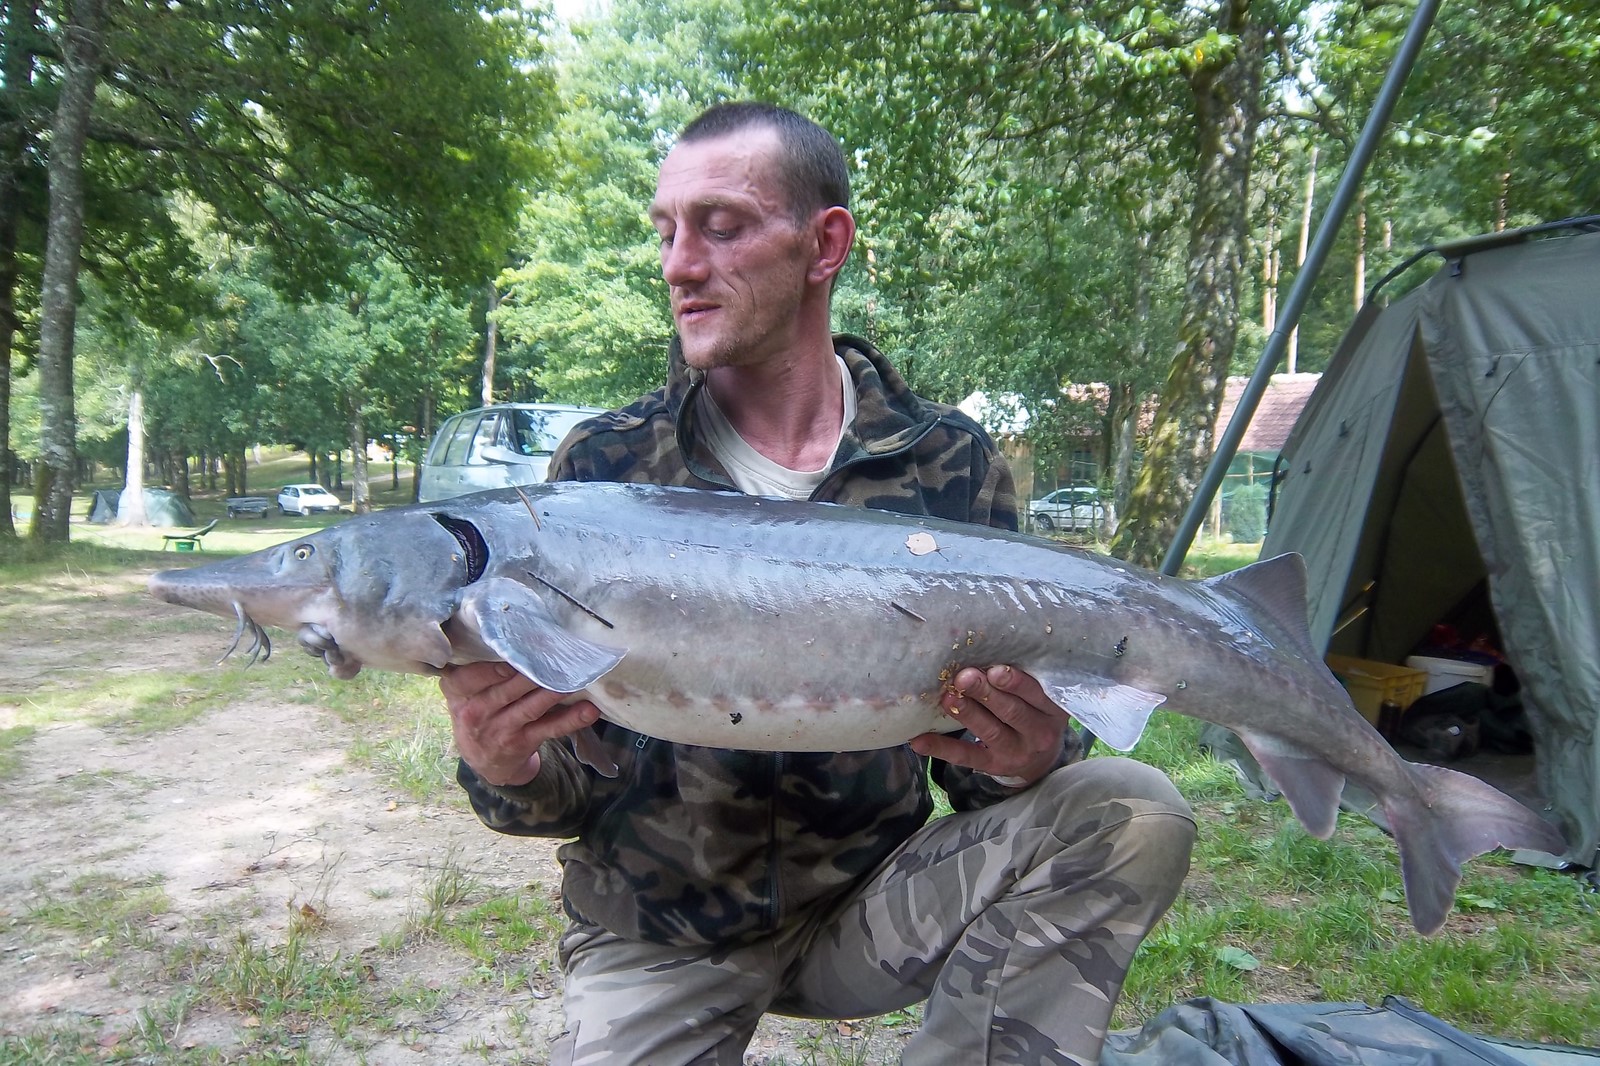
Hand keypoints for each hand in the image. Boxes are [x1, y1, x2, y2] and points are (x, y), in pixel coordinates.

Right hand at [440, 661, 599, 787]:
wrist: (483, 759)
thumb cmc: (477, 710)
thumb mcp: (464, 692)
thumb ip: (477, 667)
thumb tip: (511, 632)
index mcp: (459, 693)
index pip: (470, 677)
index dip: (493, 667)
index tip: (516, 649)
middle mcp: (477, 712)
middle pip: (507, 689)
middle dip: (532, 672)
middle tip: (556, 652)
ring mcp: (501, 729)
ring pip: (530, 707)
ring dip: (554, 692)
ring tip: (575, 678)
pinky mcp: (522, 743)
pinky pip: (549, 729)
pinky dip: (570, 720)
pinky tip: (589, 710)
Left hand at [909, 665, 1068, 785]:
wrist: (1040, 760)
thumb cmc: (1033, 712)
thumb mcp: (1039, 698)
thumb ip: (1020, 678)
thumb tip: (980, 647)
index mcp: (1052, 709)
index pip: (1036, 694)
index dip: (1016, 682)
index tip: (994, 669)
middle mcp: (1038, 733)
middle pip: (1012, 711)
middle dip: (986, 693)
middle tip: (964, 677)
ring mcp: (1016, 752)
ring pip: (990, 731)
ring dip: (966, 713)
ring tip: (946, 697)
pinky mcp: (993, 765)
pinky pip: (966, 756)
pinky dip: (941, 748)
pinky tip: (919, 741)